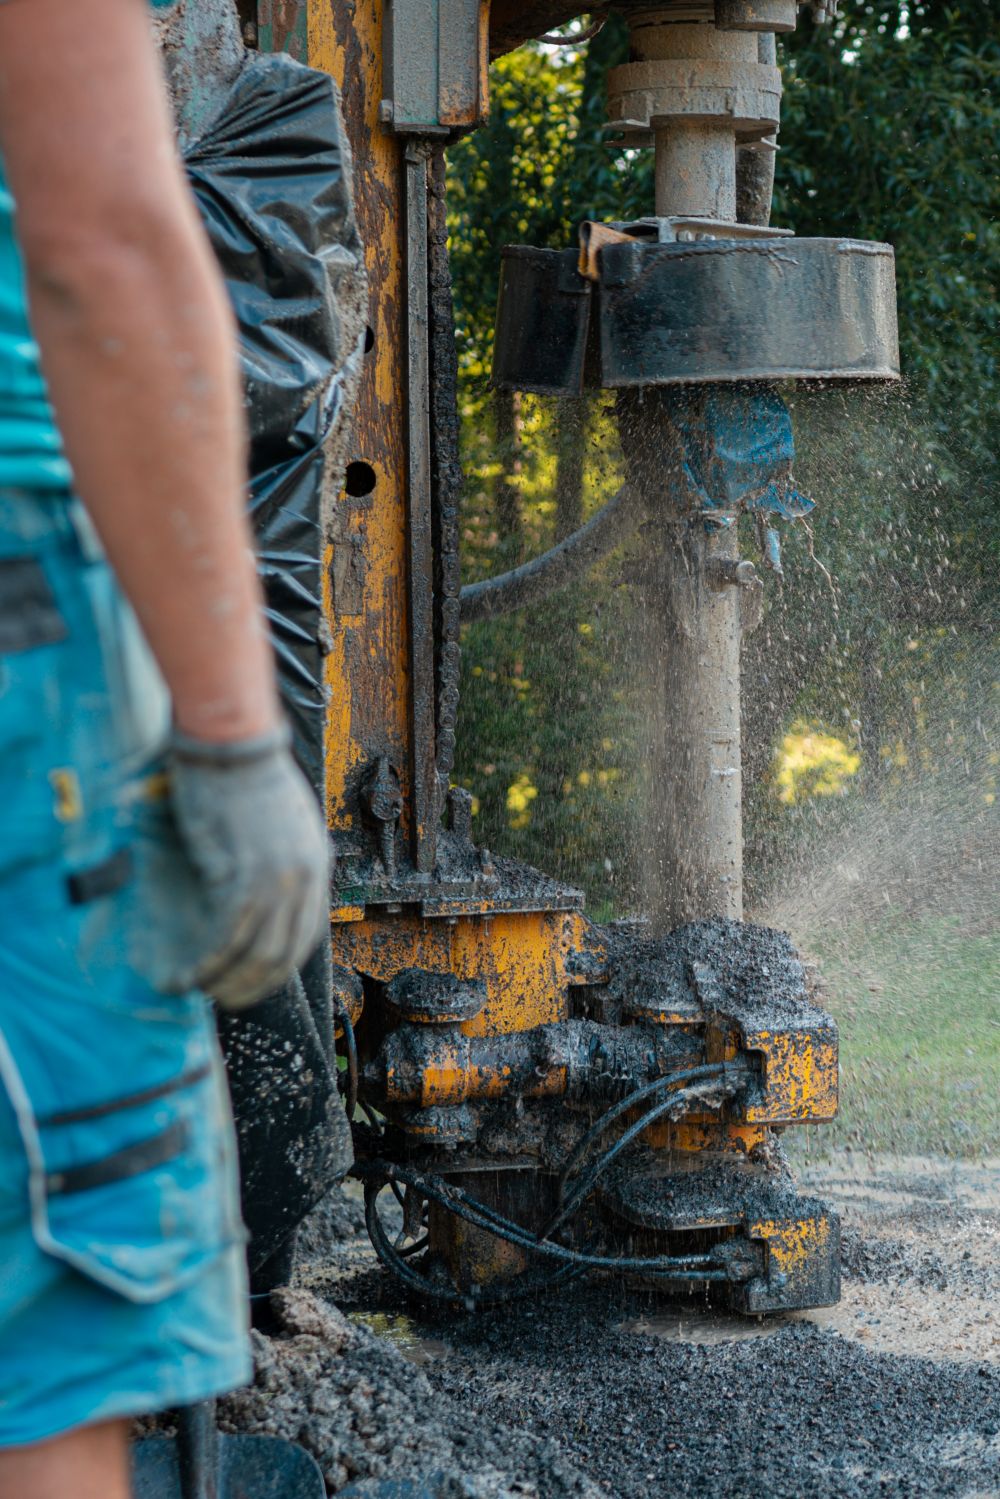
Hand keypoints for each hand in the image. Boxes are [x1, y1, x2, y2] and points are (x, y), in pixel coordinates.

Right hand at [167, 723, 328, 1009]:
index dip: (279, 965)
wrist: (231, 742)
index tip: (254, 979)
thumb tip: (259, 890)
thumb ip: (279, 858)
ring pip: (258, 952)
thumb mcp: (281, 822)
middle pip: (285, 952)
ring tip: (204, 991)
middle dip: (255, 984)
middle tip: (227, 998)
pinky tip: (194, 972)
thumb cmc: (245, 772)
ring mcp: (277, 878)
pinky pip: (230, 935)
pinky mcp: (243, 874)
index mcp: (317, 863)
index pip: (307, 933)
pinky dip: (212, 961)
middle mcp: (305, 877)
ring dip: (230, 980)